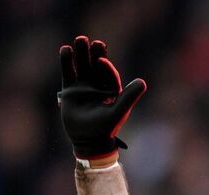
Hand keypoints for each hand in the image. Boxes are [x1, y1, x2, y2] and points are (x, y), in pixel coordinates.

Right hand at [57, 35, 146, 162]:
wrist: (88, 140)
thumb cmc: (106, 128)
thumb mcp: (118, 111)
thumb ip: (129, 97)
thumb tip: (142, 82)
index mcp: (112, 89)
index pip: (109, 74)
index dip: (106, 67)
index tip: (101, 60)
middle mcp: (98, 85)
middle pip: (95, 65)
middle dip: (94, 53)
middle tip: (91, 41)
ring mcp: (83, 86)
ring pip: (82, 66)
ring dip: (81, 54)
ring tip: (80, 39)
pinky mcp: (70, 90)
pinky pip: (68, 73)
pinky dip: (67, 62)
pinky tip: (66, 50)